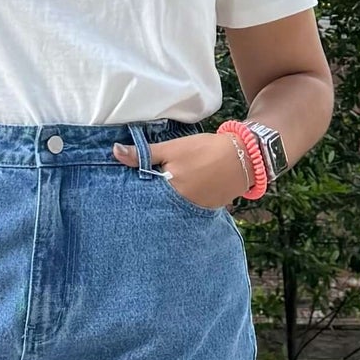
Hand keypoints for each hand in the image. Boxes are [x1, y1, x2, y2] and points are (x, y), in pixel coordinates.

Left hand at [110, 132, 249, 208]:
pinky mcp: (207, 211)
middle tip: (133, 198)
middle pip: (157, 207)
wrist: (243, 157)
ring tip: (153, 199)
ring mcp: (195, 212)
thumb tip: (115, 151)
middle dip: (147, 203)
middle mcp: (181, 208)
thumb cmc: (205, 150)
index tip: (121, 193)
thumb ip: (144, 153)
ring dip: (164, 205)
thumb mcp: (173, 148)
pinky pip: (187, 210)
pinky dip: (181, 204)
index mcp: (169, 193)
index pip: (143, 199)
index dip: (133, 195)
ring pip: (172, 210)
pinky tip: (176, 199)